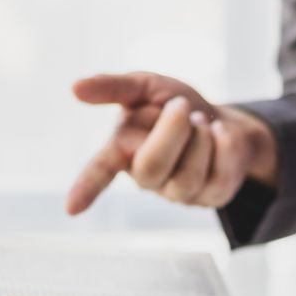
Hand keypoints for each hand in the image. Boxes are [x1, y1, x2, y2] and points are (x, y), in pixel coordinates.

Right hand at [66, 72, 279, 214]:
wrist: (222, 119)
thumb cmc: (175, 105)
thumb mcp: (145, 87)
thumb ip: (113, 87)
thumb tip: (75, 88)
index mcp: (124, 151)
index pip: (100, 171)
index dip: (86, 187)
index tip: (70, 208)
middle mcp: (148, 178)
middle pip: (152, 167)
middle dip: (172, 132)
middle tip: (182, 106)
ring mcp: (180, 193)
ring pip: (188, 176)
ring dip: (200, 138)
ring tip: (202, 120)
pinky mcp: (212, 197)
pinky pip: (220, 176)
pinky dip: (224, 144)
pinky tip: (221, 133)